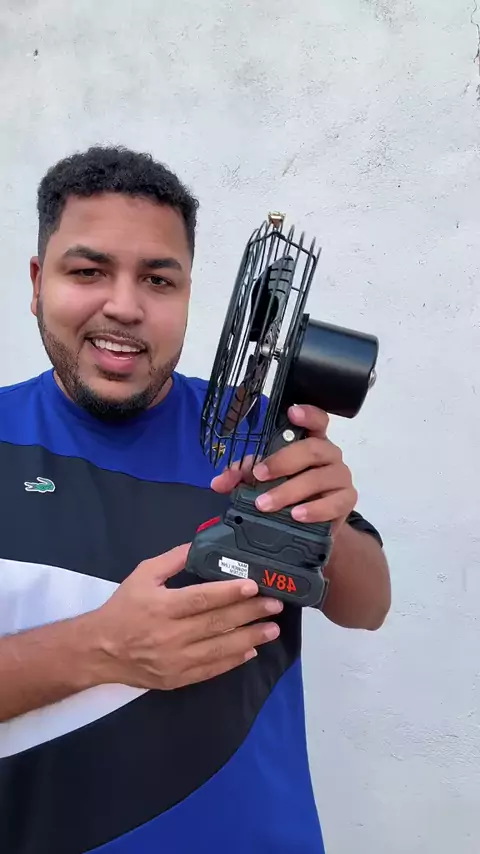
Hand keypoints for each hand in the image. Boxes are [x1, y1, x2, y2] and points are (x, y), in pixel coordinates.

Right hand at [93, 544, 281, 690]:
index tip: (253, 585)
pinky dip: (232, 661)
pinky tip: (251, 651)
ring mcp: (175, 660)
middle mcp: (169, 635)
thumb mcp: (143, 576)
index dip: (229, 592)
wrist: (98, 650)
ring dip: (249, 638)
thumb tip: (201, 544)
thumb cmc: (123, 608)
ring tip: (272, 629)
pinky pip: (211, 670)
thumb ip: (173, 560)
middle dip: (249, 613)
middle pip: (216, 623)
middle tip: (275, 605)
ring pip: (218, 649)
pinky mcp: (177, 678)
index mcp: (161, 607)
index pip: (201, 599)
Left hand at [211, 404, 356, 535]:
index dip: (308, 413)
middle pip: (312, 449)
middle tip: (259, 475)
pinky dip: (314, 509)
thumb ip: (241, 476)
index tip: (292, 412)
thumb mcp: (263, 480)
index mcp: (311, 441)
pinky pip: (334, 503)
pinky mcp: (346, 501)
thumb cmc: (289, 493)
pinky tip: (297, 514)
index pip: (317, 420)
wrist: (312, 526)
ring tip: (267, 505)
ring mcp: (340, 477)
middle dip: (283, 461)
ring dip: (290, 491)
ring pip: (319, 477)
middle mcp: (329, 455)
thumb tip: (219, 481)